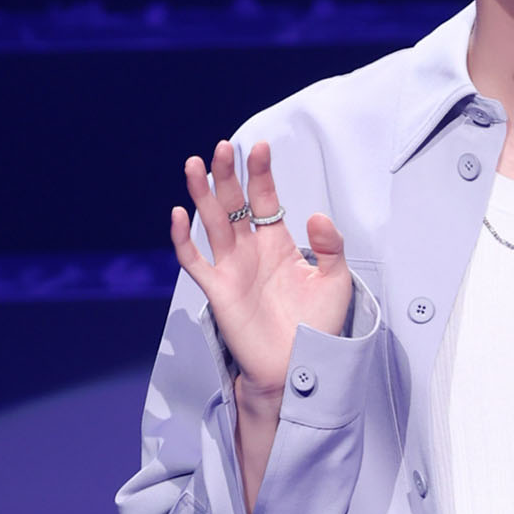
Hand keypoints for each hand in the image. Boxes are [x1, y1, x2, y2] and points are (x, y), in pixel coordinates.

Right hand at [171, 139, 353, 404]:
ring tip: (194, 164)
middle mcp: (251, 249)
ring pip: (211, 223)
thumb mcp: (336, 281)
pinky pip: (195, 260)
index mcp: (277, 243)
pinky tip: (178, 214)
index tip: (260, 148)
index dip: (261, 174)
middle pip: (234, 203)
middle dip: (227, 175)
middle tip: (222, 147)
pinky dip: (183, 238)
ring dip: (202, 194)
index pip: (265, 199)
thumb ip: (331, 247)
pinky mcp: (217, 290)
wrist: (300, 366)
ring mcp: (231, 267)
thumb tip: (315, 216)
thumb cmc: (317, 325)